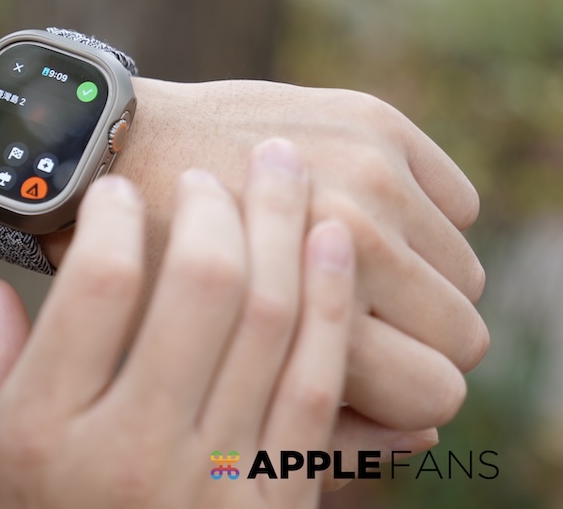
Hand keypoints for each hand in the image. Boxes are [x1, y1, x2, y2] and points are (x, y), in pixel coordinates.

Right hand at [0, 141, 357, 508]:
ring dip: (283, 229)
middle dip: (214, 204)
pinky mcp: (270, 505)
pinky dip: (329, 308)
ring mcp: (213, 484)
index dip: (113, 216)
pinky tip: (327, 247)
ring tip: (285, 166)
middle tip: (211, 165)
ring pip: (271, 325)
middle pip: (200, 288)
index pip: (96, 286)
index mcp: (43, 438)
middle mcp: (131, 456)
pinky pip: (315, 386)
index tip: (116, 186)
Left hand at [42, 80, 487, 436]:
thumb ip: (308, 419)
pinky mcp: (372, 124)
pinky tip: (363, 221)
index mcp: (294, 315)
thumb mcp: (204, 377)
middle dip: (413, 341)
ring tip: (349, 271)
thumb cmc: (140, 274)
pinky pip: (458, 204)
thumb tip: (426, 438)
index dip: (399, 396)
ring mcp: (366, 175)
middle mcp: (347, 242)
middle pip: (460, 334)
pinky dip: (423, 218)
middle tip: (356, 324)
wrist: (100, 153)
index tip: (364, 379)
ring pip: (462, 271)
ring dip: (416, 279)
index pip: (433, 393)